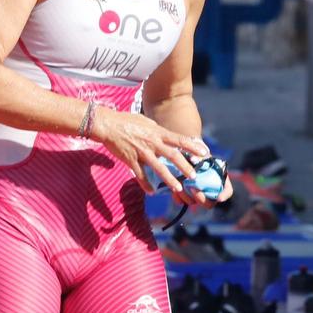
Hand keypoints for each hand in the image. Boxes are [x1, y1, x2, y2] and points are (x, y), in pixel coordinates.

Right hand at [91, 106, 209, 201]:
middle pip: (173, 156)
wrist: (108, 124)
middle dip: (185, 167)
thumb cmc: (126, 121)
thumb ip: (157, 130)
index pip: (179, 140)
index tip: (204, 153)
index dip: (192, 147)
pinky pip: (140, 175)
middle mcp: (152, 143)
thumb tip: (165, 135)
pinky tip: (152, 192)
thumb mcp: (146, 122)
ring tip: (177, 188)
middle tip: (194, 176)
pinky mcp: (131, 160)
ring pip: (158, 168)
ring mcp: (142, 152)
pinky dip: (146, 184)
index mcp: (157, 133)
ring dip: (169, 180)